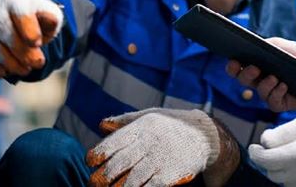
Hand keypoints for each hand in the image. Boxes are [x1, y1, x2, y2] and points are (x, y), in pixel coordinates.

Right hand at [0, 0, 62, 77]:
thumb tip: (49, 20)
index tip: (37, 43)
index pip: (19, 11)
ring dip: (10, 63)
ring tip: (25, 69)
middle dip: (21, 51)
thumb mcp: (51, 17)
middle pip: (3, 30)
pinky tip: (7, 70)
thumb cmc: (38, 21)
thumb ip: (52, 18)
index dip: (29, 30)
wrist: (23, 27)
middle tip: (37, 63)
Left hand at [86, 108, 233, 186]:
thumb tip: (102, 124)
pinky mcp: (169, 175)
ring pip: (130, 181)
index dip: (96, 155)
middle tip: (95, 183)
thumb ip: (125, 121)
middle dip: (101, 178)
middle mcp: (148, 143)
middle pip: (117, 165)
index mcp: (140, 128)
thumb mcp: (150, 116)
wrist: (204, 135)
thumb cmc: (172, 125)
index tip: (91, 162)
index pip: (111, 144)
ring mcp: (159, 160)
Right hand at [226, 37, 295, 112]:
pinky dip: (276, 93)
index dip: (233, 65)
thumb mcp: (287, 47)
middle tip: (253, 68)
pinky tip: (283, 86)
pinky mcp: (282, 104)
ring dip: (264, 84)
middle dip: (245, 74)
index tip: (233, 60)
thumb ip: (271, 45)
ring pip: (258, 91)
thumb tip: (257, 45)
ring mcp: (272, 92)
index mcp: (261, 64)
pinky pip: (272, 102)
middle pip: (244, 80)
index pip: (240, 66)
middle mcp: (263, 78)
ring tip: (274, 77)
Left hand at [249, 110, 295, 186]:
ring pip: (285, 182)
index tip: (254, 147)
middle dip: (269, 161)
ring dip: (283, 170)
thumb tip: (264, 142)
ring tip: (294, 155)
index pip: (266, 160)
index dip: (256, 153)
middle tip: (273, 149)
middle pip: (273, 174)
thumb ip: (283, 132)